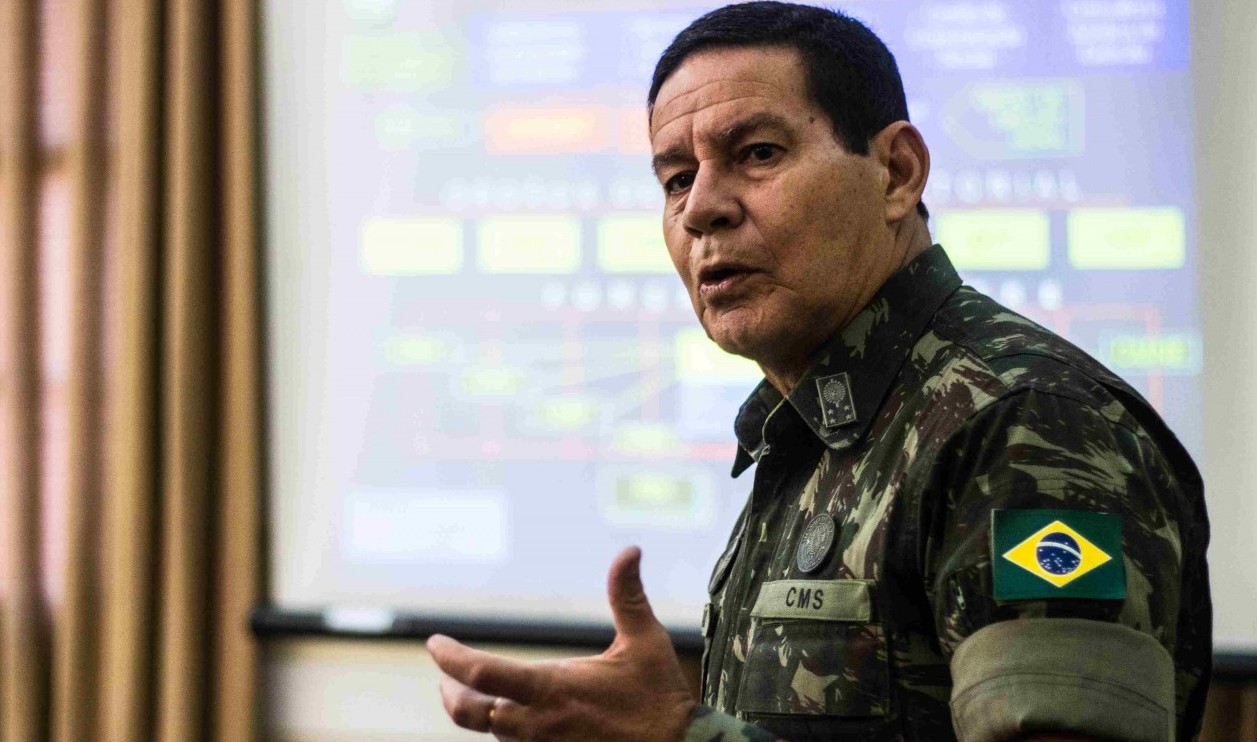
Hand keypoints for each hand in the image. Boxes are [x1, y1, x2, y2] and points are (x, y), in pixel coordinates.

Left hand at [428, 546, 697, 740]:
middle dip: (450, 691)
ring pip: (490, 732)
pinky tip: (511, 716)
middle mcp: (538, 724)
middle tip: (446, 676)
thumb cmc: (659, 697)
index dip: (449, 658)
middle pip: (468, 713)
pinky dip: (503, 730)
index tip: (433, 643)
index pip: (482, 673)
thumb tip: (629, 550)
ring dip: (476, 711)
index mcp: (552, 688)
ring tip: (474, 692)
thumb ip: (628, 595)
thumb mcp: (644, 640)